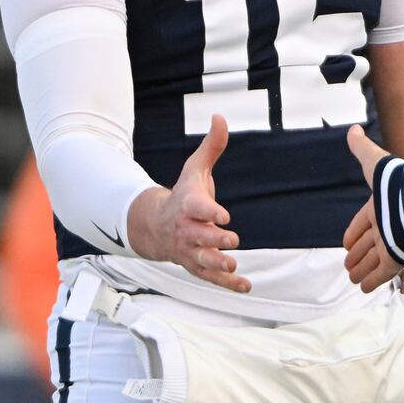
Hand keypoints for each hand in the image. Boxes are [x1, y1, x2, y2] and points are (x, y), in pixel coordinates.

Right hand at [127, 114, 249, 292]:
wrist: (158, 225)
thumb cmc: (183, 194)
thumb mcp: (195, 169)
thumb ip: (211, 146)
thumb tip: (220, 116)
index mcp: (187, 205)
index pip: (197, 208)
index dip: (210, 211)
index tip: (224, 215)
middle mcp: (187, 230)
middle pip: (199, 237)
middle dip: (214, 240)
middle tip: (232, 241)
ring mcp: (190, 250)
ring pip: (202, 261)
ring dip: (217, 265)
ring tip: (233, 266)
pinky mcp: (197, 266)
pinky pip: (211, 278)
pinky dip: (227, 284)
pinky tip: (245, 286)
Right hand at [343, 125, 403, 291]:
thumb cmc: (397, 183)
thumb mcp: (375, 163)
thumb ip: (363, 148)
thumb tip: (353, 129)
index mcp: (381, 207)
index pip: (363, 223)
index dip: (354, 232)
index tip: (346, 243)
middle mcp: (387, 226)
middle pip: (368, 244)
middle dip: (358, 254)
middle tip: (347, 265)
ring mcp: (393, 243)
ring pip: (373, 260)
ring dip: (362, 269)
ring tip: (351, 278)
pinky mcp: (399, 258)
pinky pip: (383, 273)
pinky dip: (373, 281)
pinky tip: (364, 289)